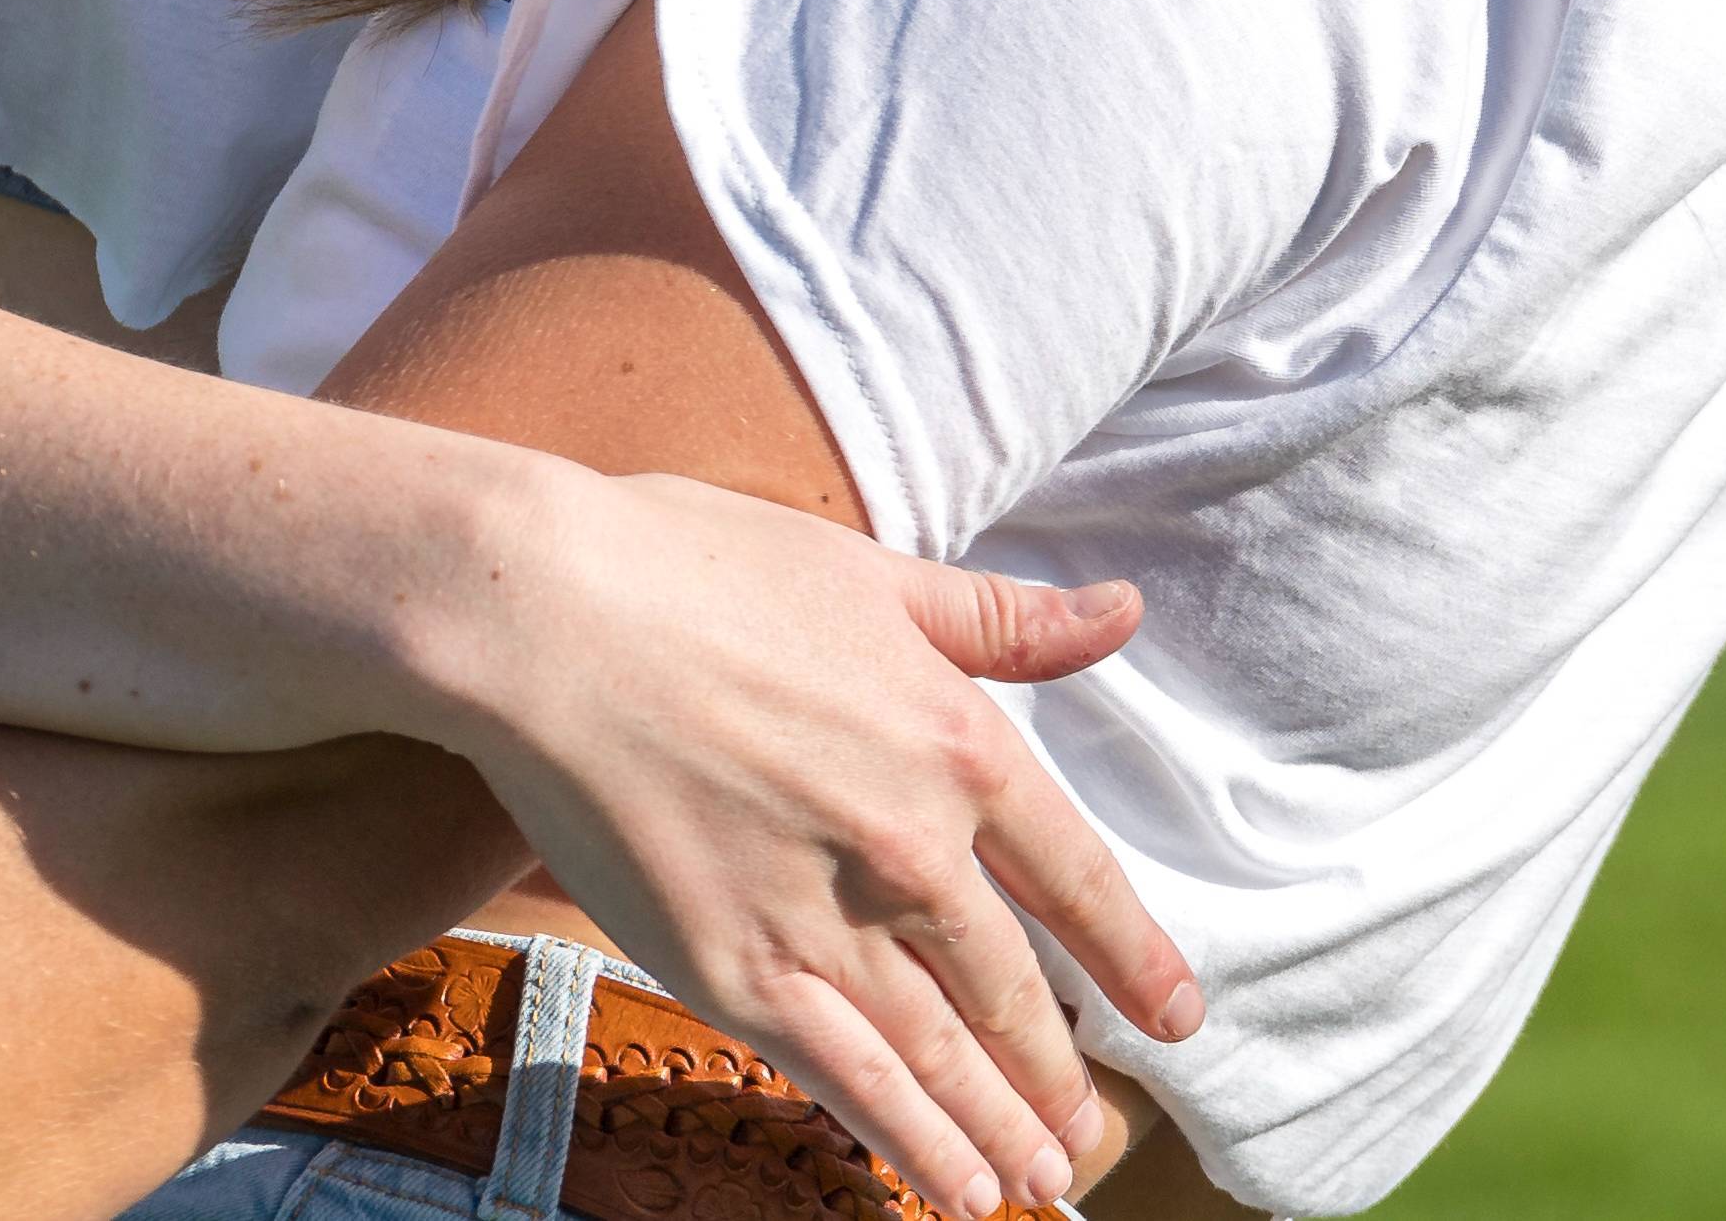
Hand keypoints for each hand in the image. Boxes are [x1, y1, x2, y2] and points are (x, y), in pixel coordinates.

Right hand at [427, 460, 1199, 1216]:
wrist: (550, 615)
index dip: (1132, 955)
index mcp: (957, 741)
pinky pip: (849, 1081)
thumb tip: (1122, 610)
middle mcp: (912, 847)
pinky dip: (910, 1143)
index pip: (1075, 875)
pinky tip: (951, 1187)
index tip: (1176, 1014)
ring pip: (941, 1053)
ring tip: (1041, 1182)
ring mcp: (824, 920)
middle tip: (1089, 1127)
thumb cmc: (702, 567)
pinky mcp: (735, 973)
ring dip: (1000, 1127)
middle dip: (1056, 1070)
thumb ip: (1003, 619)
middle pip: (1009, 987)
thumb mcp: (875, 574)